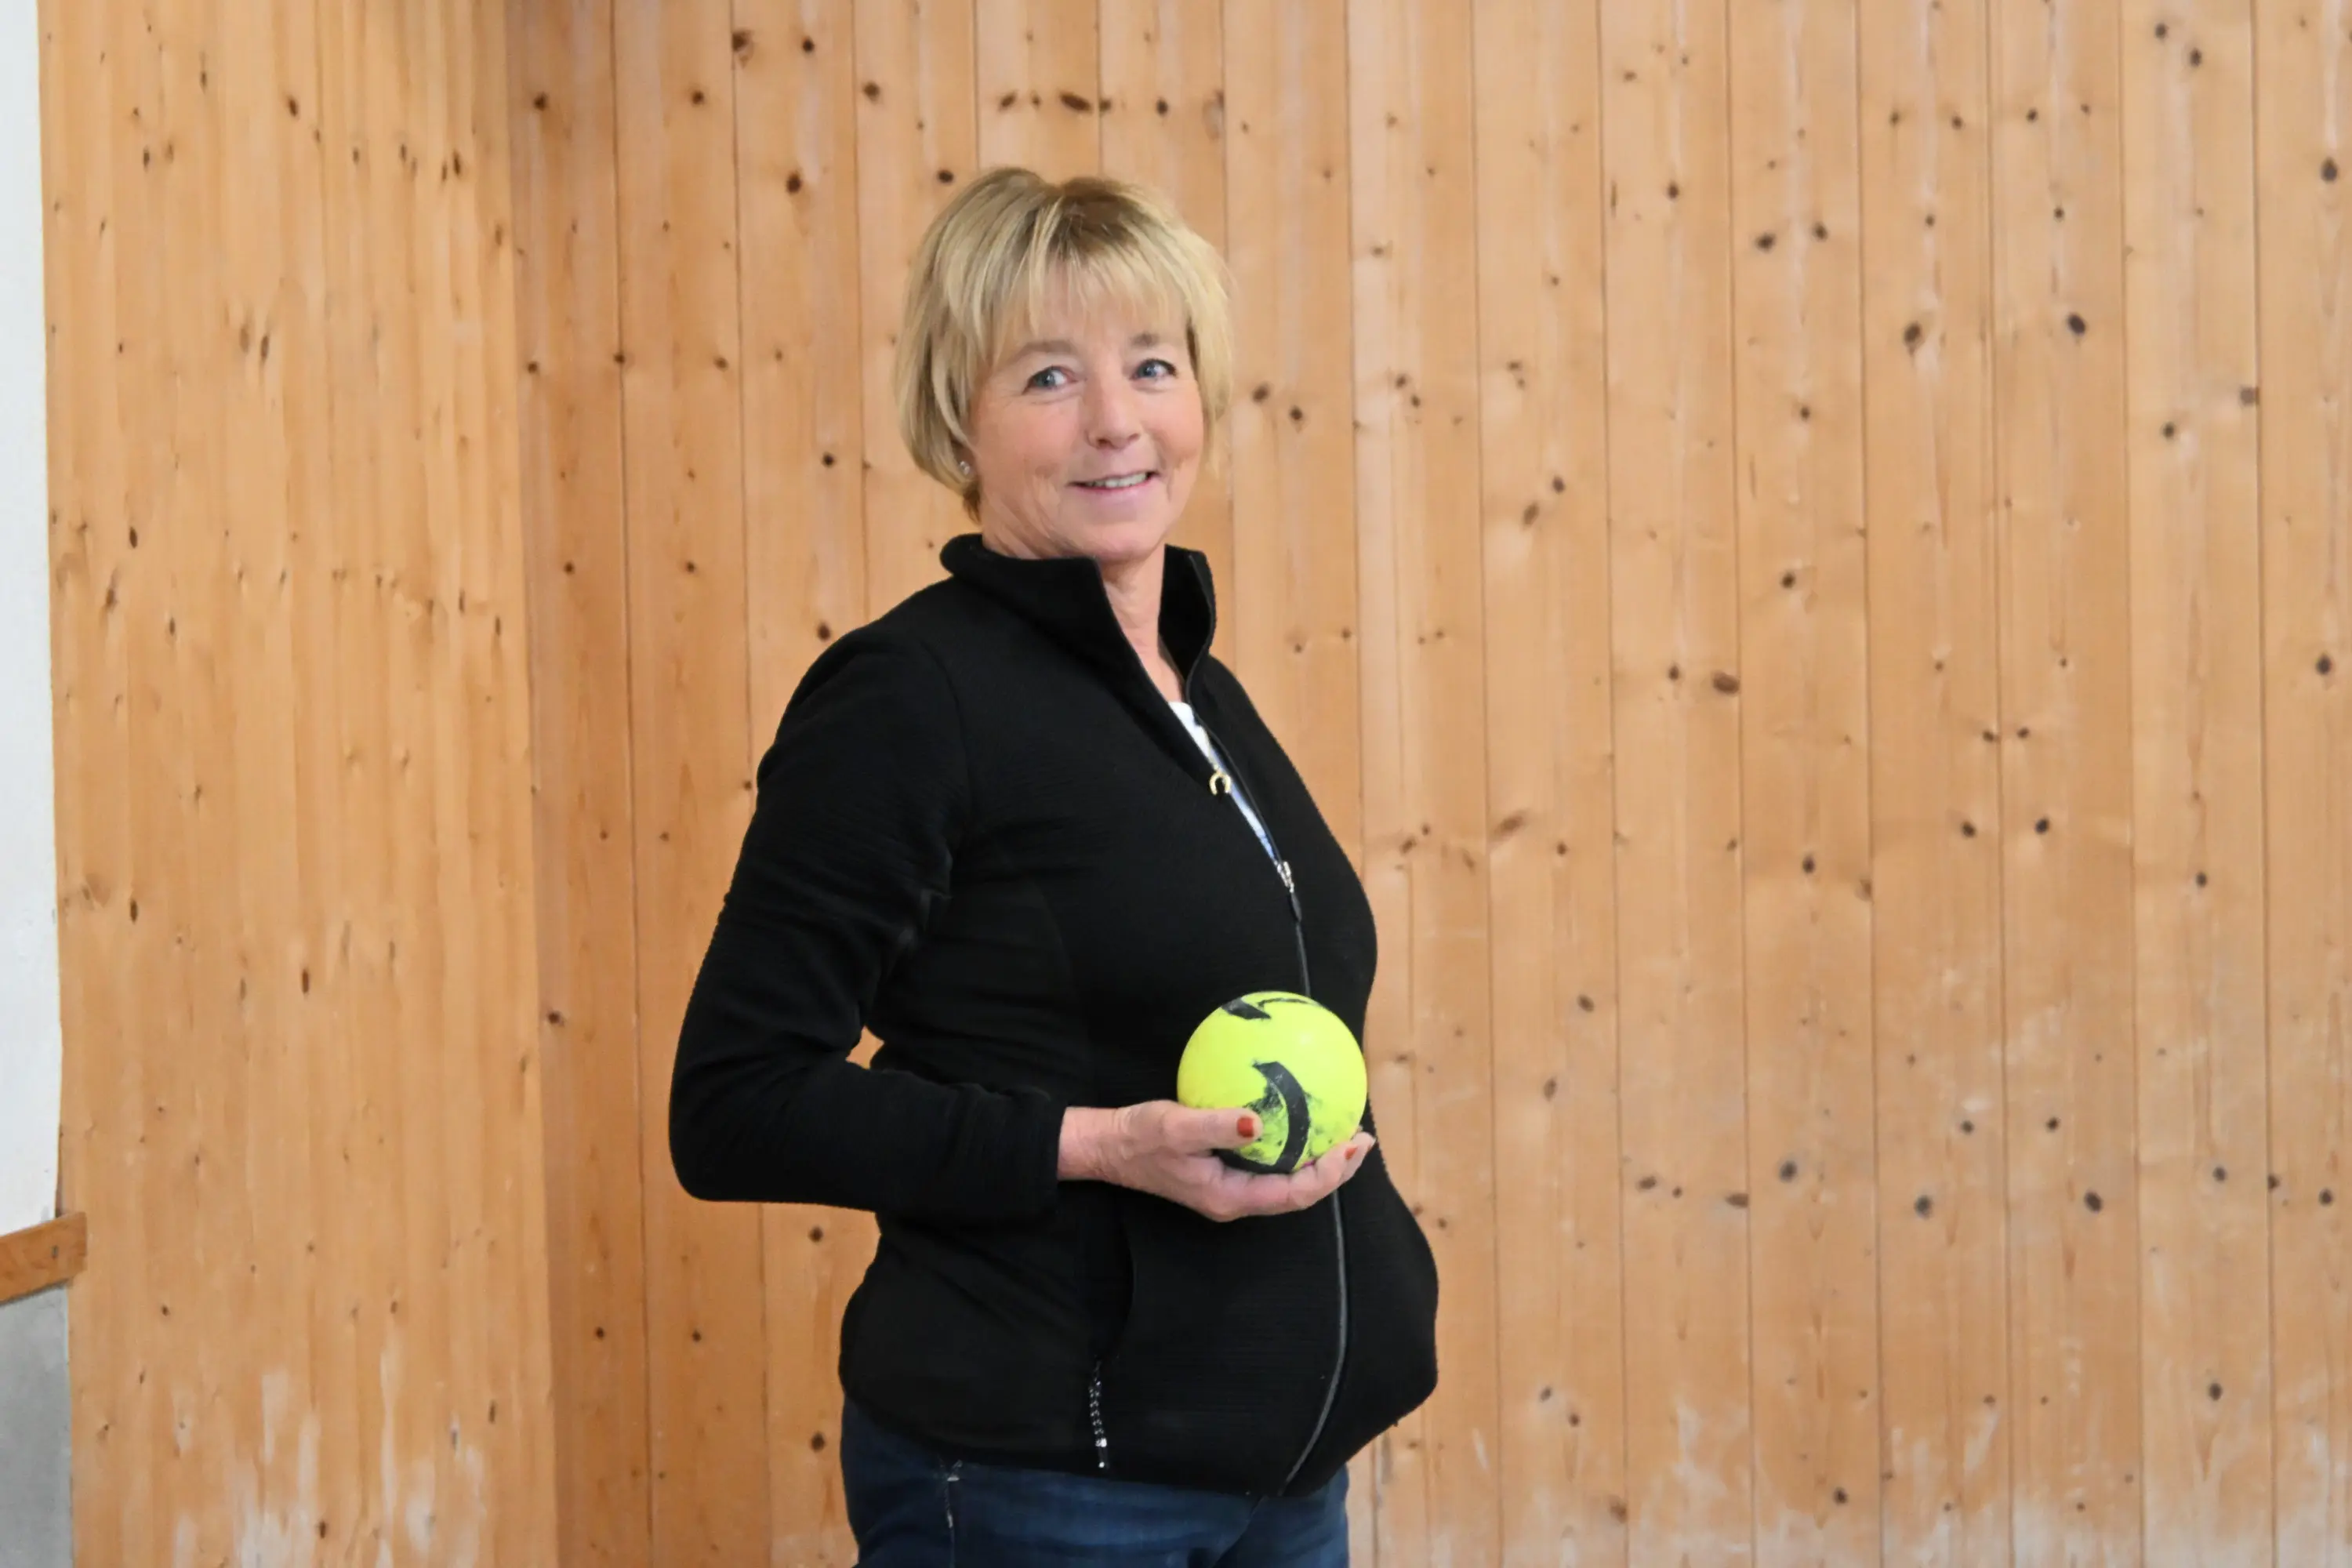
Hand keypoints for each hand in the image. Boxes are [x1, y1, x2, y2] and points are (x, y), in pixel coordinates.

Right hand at [1058, 1101, 1375, 1221]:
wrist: (1110, 1146)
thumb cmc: (1140, 1137)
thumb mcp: (1176, 1126)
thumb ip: (1217, 1125)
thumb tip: (1257, 1121)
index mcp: (1230, 1197)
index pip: (1294, 1194)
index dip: (1328, 1175)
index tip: (1351, 1146)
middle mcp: (1236, 1199)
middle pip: (1300, 1194)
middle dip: (1335, 1171)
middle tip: (1362, 1139)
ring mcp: (1232, 1189)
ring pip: (1289, 1183)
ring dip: (1320, 1162)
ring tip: (1345, 1135)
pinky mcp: (1226, 1173)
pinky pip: (1273, 1167)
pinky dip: (1296, 1149)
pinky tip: (1303, 1123)